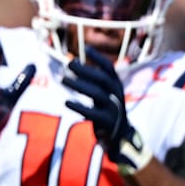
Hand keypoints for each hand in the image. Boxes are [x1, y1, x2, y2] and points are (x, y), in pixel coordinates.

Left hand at [62, 45, 150, 171]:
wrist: (121, 137)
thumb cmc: (108, 112)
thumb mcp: (105, 94)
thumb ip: (94, 82)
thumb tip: (75, 63)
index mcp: (116, 87)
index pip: (109, 68)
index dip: (98, 58)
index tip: (86, 48)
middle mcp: (117, 96)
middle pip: (102, 79)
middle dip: (86, 70)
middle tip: (69, 64)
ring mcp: (113, 109)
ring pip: (97, 94)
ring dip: (80, 85)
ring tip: (63, 79)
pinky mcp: (108, 123)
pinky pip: (92, 114)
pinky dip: (79, 107)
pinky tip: (67, 102)